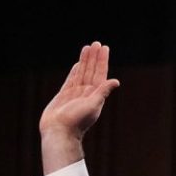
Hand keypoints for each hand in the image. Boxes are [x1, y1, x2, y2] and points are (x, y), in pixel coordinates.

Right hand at [39, 41, 119, 173]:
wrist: (59, 132)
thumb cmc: (76, 121)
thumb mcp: (93, 105)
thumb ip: (103, 92)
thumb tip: (116, 81)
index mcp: (95, 94)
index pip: (100, 73)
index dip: (102, 60)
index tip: (104, 48)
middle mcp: (87, 92)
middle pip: (92, 70)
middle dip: (94, 57)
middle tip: (96, 43)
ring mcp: (76, 93)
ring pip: (82, 72)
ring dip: (85, 60)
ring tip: (88, 47)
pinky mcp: (64, 95)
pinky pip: (71, 79)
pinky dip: (75, 71)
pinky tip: (78, 64)